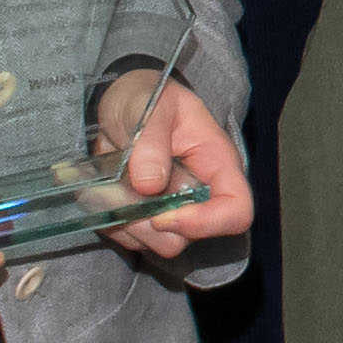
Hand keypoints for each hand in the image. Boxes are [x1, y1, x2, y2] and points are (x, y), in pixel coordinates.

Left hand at [93, 77, 255, 264]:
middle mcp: (202, 196)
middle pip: (189, 237)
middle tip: (120, 189)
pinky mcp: (148, 221)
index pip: (237, 211)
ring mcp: (175, 211)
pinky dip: (112, 222)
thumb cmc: (147, 98)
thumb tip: (151, 184)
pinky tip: (106, 192)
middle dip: (148, 222)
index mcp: (217, 164)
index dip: (205, 223)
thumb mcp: (150, 106)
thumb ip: (151, 140)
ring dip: (125, 220)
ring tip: (109, 185)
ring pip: (158, 243)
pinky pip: (132, 240)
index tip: (162, 215)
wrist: (123, 106)